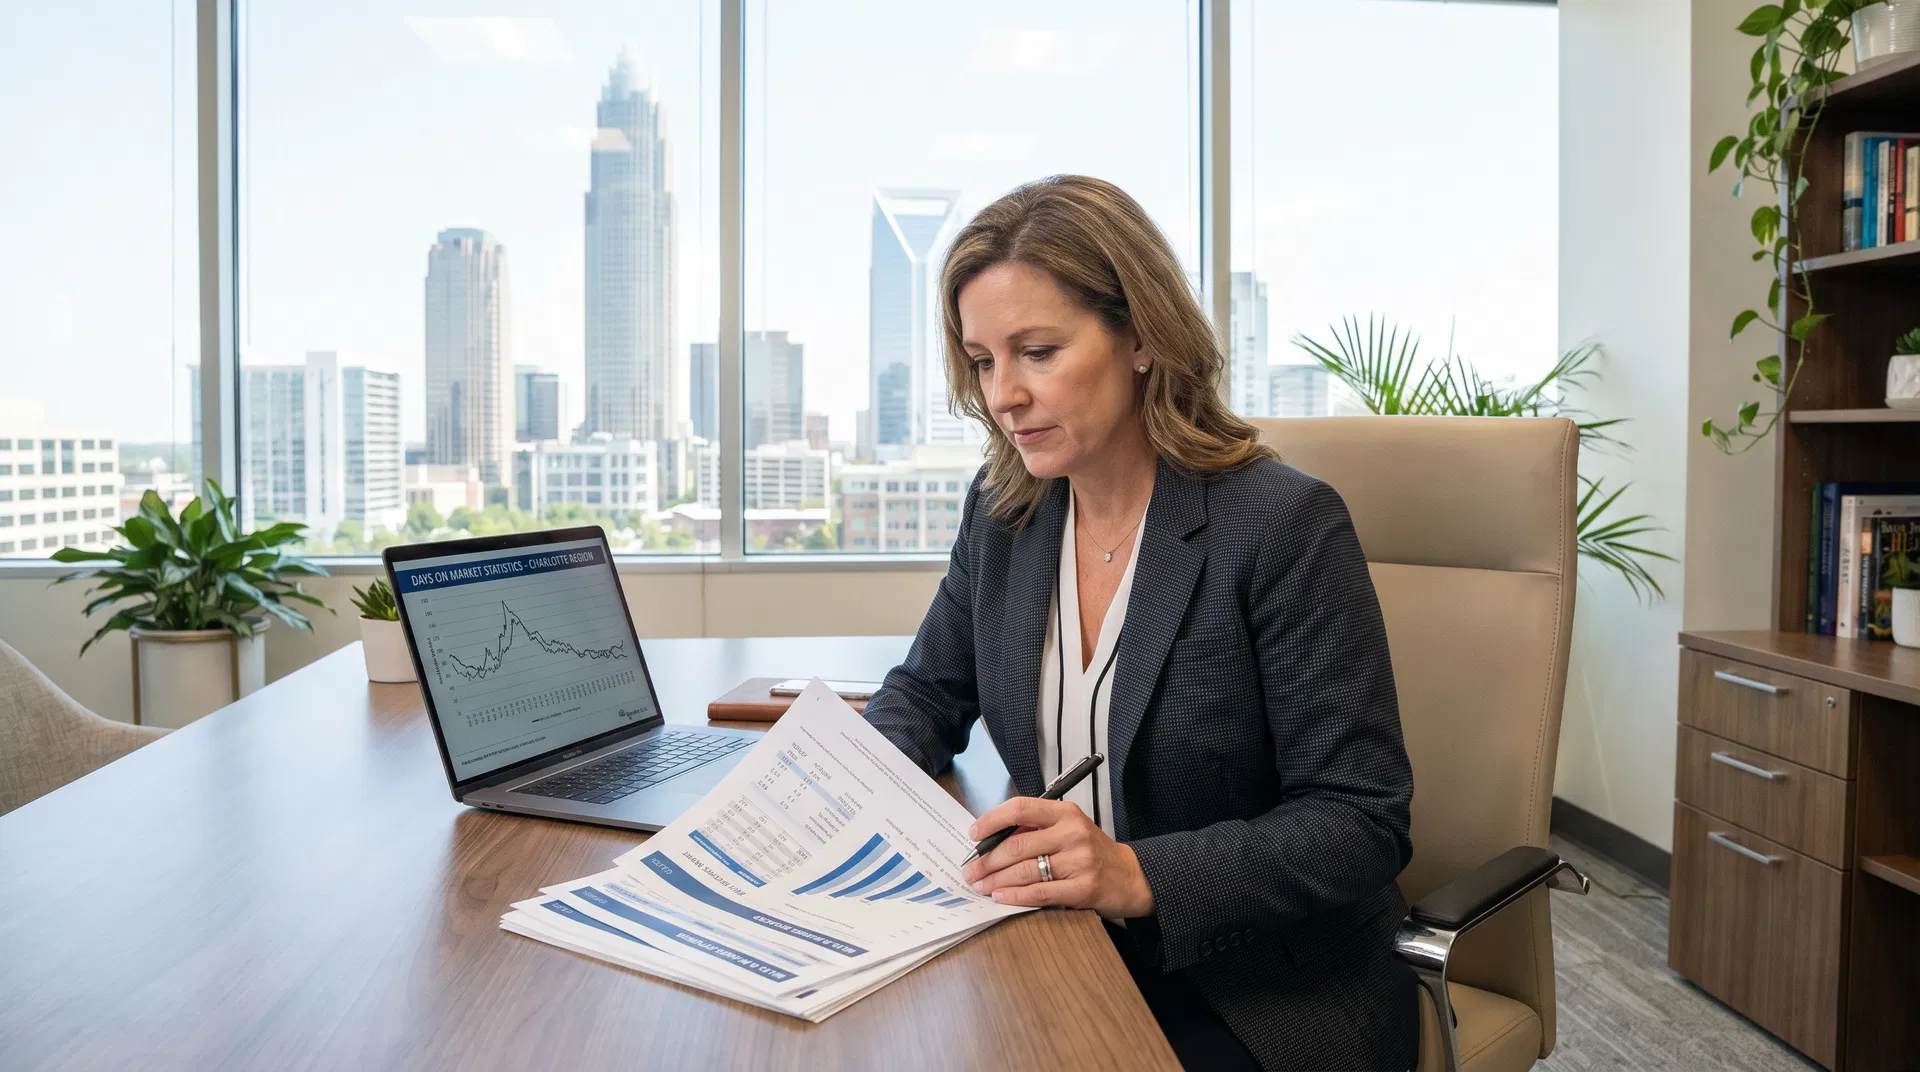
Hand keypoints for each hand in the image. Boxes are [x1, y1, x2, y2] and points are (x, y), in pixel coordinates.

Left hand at [960, 797, 1153, 917]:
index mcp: (1065, 813)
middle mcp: (1072, 833)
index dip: (992, 820)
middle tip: (970, 870)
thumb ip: (1036, 830)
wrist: (1130, 877)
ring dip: (996, 880)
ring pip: (1025, 870)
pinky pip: (1039, 893)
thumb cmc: (1092, 851)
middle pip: (1017, 845)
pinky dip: (1015, 896)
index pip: (1021, 809)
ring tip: (980, 885)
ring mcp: (1079, 862)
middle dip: (987, 860)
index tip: (973, 834)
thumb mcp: (1069, 829)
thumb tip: (991, 838)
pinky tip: (1000, 897)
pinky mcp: (1082, 889)